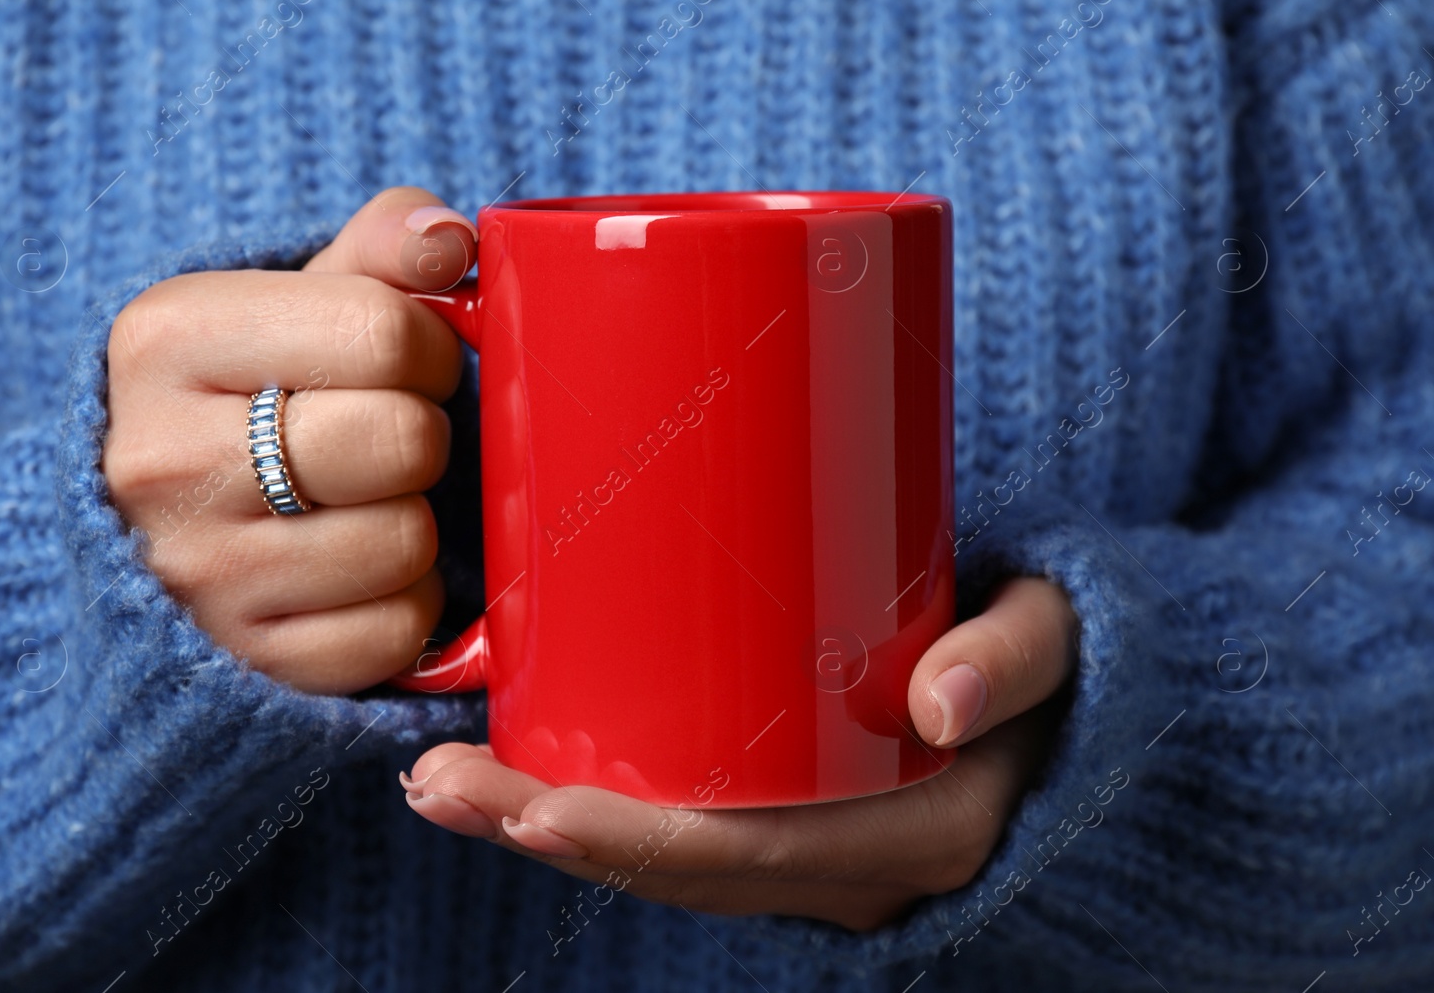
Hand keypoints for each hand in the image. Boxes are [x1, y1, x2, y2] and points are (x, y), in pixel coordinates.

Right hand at [103, 187, 476, 693]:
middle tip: (389, 438)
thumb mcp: (301, 299)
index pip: (384, 331)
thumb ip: (382, 250)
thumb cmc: (262, 395)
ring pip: (407, 542)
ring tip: (364, 504)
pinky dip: (402, 604)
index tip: (404, 364)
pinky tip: (356, 574)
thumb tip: (450, 242)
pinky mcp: (248, 659)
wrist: (164, 529)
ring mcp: (199, 573)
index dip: (429, 347)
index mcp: (168, 339)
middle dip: (423, 434)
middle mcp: (163, 459)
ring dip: (414, 520)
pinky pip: (396, 629)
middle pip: (403, 439)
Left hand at [402, 578, 1076, 930]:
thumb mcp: (1053, 640)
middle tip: (436, 781)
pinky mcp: (787, 822)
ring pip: (663, 861)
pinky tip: (519, 779)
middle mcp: (848, 869)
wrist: (1073, 701)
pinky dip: (593, 815)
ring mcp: (813, 856)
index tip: (530, 810)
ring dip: (546, 826)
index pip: (743, 855)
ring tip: (442, 784)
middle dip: (545, 830)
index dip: (629, 843)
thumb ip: (1013, 661)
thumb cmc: (1050, 661)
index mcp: (908, 838)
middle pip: (673, 868)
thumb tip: (946, 704)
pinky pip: (681, 837)